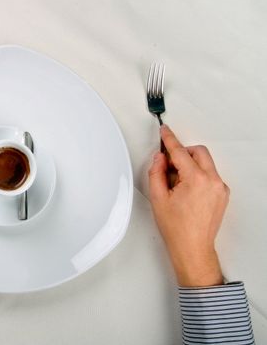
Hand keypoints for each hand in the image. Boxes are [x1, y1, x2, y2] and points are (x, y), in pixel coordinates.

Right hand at [148, 125, 228, 286]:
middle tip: (168, 163)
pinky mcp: (222, 194)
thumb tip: (159, 159)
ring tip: (176, 183)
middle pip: (198, 152)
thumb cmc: (177, 228)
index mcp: (196, 180)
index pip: (180, 152)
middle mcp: (212, 181)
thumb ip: (156, 172)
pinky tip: (185, 190)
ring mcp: (220, 188)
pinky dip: (197, 176)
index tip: (165, 131)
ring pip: (205, 163)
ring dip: (190, 165)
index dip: (169, 140)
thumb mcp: (158, 198)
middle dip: (182, 152)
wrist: (192, 247)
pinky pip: (210, 175)